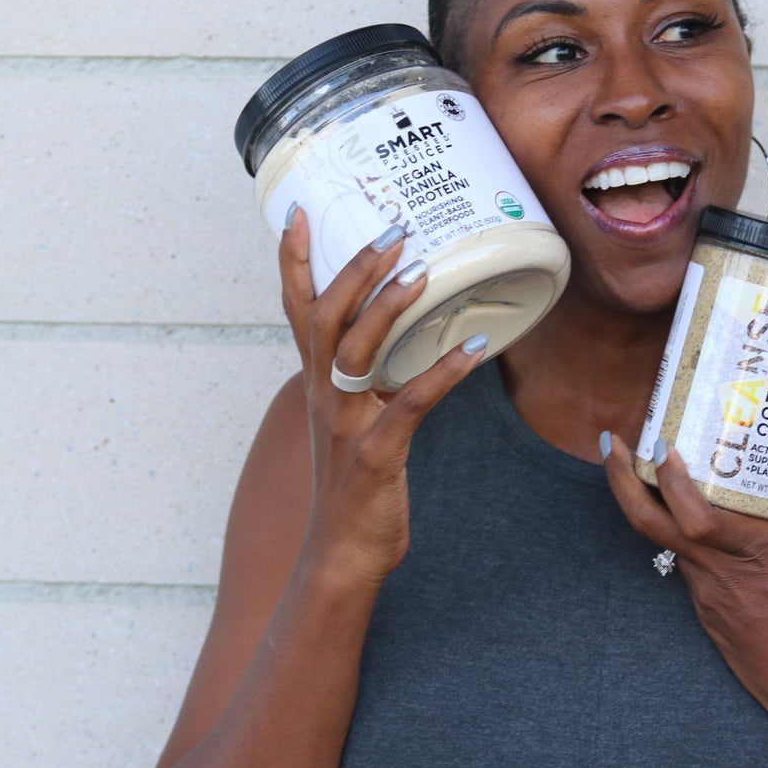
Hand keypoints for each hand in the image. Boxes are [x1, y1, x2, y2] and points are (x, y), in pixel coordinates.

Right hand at [279, 209, 486, 585]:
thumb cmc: (352, 486)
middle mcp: (324, 397)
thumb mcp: (350, 424)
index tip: (302, 212)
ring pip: (358, 350)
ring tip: (422, 269)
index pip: (297, 311)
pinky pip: (411, 402)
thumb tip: (392, 344)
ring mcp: (346, 424)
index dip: (295, 262)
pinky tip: (471, 346)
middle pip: (328, 317)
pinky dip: (442, 372)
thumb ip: (363, 383)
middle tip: (391, 229)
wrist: (341, 555)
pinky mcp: (377, 453)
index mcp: (317, 385)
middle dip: (355, 268)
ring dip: (390, 307)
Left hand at [600, 434, 767, 747]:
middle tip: (611, 442)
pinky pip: (684, 564)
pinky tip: (681, 512)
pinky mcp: (704, 614)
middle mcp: (723, 573)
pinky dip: (675, 532)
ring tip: (640, 463)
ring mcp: (707, 597)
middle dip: (622, 480)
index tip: (659, 445)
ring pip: (662, 542)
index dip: (671, 480)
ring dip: (643, 501)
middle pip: (652, 525)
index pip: (698, 516)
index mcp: (762, 553)